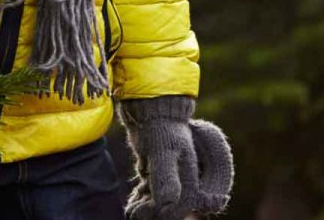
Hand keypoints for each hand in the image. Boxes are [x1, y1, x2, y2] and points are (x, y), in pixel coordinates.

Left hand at [119, 96, 231, 219]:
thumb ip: (165, 176)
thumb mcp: (162, 152)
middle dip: (152, 213)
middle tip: (134, 212)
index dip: (162, 213)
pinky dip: (143, 203)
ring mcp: (171, 182)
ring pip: (160, 206)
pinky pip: (153, 199)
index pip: (179, 207)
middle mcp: (184, 183)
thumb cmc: (160, 131)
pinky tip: (133, 203)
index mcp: (191, 179)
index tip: (142, 211)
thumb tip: (167, 201)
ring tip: (132, 209)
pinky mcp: (159, 180)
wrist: (152, 114)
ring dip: (145, 210)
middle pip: (170, 210)